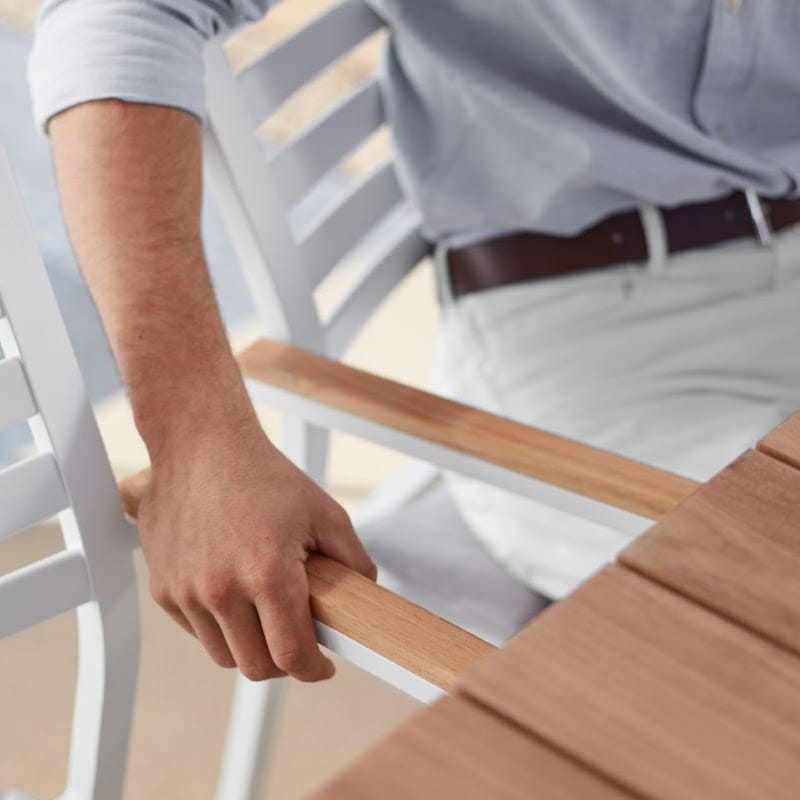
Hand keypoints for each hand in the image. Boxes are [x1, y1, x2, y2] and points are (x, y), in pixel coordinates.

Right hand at [138, 413, 375, 681]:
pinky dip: (218, 627)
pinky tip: (234, 596)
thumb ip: (353, 561)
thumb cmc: (264, 475)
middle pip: (256, 667)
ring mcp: (187, 591)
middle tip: (297, 642)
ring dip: (250, 646)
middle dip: (284, 663)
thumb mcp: (324, 512)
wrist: (200, 445)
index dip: (314, 670)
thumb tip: (366, 597)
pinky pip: (196, 631)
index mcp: (267, 574)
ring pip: (223, 654)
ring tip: (265, 615)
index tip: (323, 665)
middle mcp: (221, 590)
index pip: (292, 656)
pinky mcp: (163, 588)